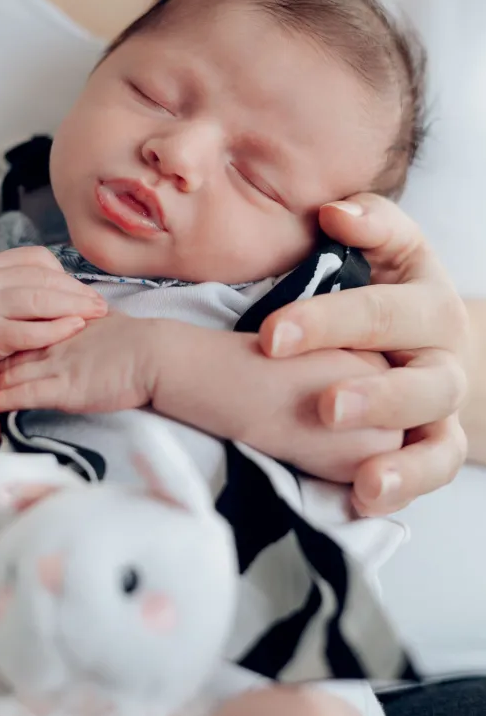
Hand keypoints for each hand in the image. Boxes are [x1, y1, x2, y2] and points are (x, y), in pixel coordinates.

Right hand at [0, 246, 106, 358]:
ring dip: (75, 306)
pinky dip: (58, 328)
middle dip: (79, 292)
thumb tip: (76, 288)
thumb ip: (29, 287)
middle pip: (45, 279)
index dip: (68, 275)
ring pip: (41, 299)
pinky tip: (75, 328)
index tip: (86, 292)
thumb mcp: (0, 298)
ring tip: (96, 315)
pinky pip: (32, 329)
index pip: (39, 259)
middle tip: (101, 305)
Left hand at [0, 313, 155, 414]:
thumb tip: (87, 320)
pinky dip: (2, 400)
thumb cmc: (142, 343)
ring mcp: (57, 365)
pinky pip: (24, 394)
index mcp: (63, 328)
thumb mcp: (108, 325)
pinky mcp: (64, 388)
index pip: (23, 332)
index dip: (1, 342)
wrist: (158, 354)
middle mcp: (54, 344)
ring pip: (10, 372)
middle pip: (8, 350)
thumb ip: (88, 325)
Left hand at [258, 194, 468, 513]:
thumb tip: (334, 213)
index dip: (328, 323)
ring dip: (404, 463)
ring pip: (439, 443)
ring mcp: (442, 411)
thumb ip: (368, 224)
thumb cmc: (384, 284)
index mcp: (427, 303)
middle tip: (327, 408)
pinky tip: (364, 502)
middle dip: (375, 396)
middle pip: (419, 382)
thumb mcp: (387, 246)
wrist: (424, 335)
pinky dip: (405, 490)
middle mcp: (443, 359)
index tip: (272, 338)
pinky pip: (431, 476)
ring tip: (366, 482)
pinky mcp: (436, 447)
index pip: (380, 312)